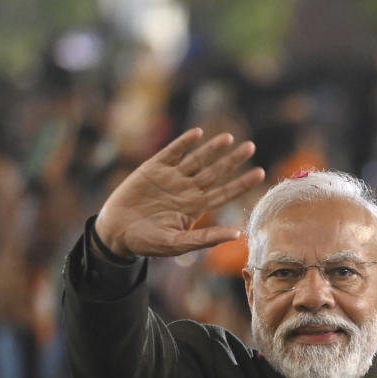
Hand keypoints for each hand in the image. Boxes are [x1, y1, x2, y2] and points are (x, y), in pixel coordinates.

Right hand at [94, 128, 264, 257]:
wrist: (116, 232)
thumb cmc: (148, 242)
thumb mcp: (178, 243)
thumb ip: (206, 238)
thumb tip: (238, 235)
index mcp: (196, 207)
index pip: (225, 193)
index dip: (242, 183)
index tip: (260, 173)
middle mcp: (187, 189)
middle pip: (215, 172)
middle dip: (233, 160)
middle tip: (251, 147)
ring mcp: (171, 177)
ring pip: (197, 159)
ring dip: (213, 149)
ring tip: (229, 138)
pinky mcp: (154, 168)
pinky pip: (172, 152)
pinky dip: (184, 142)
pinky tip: (198, 133)